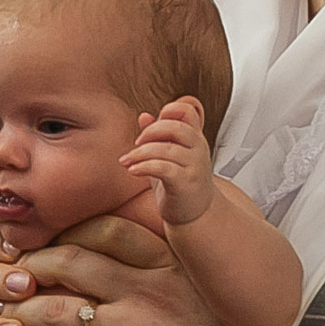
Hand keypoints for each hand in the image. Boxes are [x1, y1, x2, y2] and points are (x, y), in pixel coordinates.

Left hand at [0, 214, 171, 325]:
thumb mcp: (218, 289)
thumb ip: (183, 269)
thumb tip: (162, 260)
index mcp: (168, 264)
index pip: (104, 229)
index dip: (66, 231)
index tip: (44, 239)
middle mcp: (145, 290)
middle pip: (68, 264)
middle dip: (28, 268)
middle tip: (4, 277)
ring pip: (57, 314)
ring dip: (20, 318)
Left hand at [123, 97, 216, 225]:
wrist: (197, 216)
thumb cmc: (181, 184)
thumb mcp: (169, 157)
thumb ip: (158, 136)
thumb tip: (143, 115)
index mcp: (194, 137)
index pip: (187, 109)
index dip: (168, 110)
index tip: (151, 125)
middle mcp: (198, 148)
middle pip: (175, 126)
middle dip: (150, 132)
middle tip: (136, 143)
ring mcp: (194, 166)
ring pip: (166, 149)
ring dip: (139, 153)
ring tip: (126, 161)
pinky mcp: (186, 184)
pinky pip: (164, 168)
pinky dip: (144, 167)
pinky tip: (132, 170)